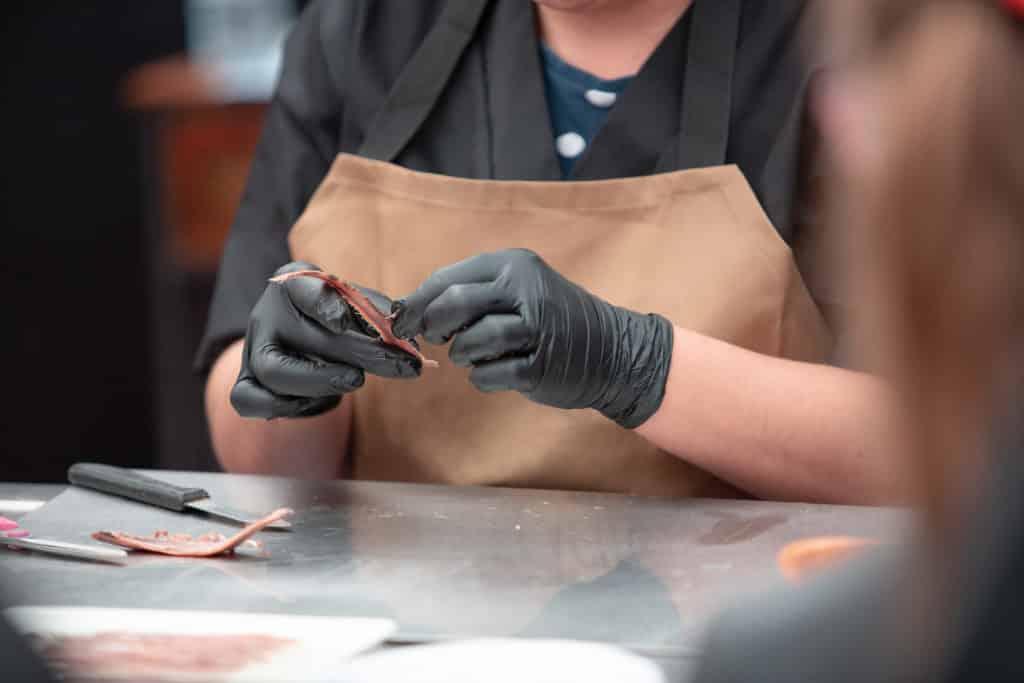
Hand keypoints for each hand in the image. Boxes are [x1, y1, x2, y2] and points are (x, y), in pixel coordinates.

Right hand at [231, 262, 421, 419]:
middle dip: (359, 353)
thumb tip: (405, 331)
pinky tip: (325, 400)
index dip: (324, 305)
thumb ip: (375, 313)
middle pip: (304, 337)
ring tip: (357, 380)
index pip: (304, 289)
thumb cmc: (334, 316)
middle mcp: (267, 315)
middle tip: (399, 364)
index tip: (344, 321)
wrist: (294, 334)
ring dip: (324, 381)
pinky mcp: (245, 382)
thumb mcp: (353, 304)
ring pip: (275, 372)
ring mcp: (252, 350)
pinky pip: (251, 400)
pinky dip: (289, 407)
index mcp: (294, 284)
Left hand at [392, 249, 672, 427]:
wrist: (614, 351)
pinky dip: (483, 378)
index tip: (401, 322)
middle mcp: (525, 290)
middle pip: (454, 304)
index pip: (447, 278)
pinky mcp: (540, 366)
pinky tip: (497, 372)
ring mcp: (535, 329)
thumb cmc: (555, 321)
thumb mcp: (521, 290)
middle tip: (437, 338)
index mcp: (514, 265)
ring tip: (477, 355)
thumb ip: (474, 294)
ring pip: (470, 342)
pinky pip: (488, 375)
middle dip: (435, 325)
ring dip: (463, 355)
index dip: (417, 303)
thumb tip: (413, 310)